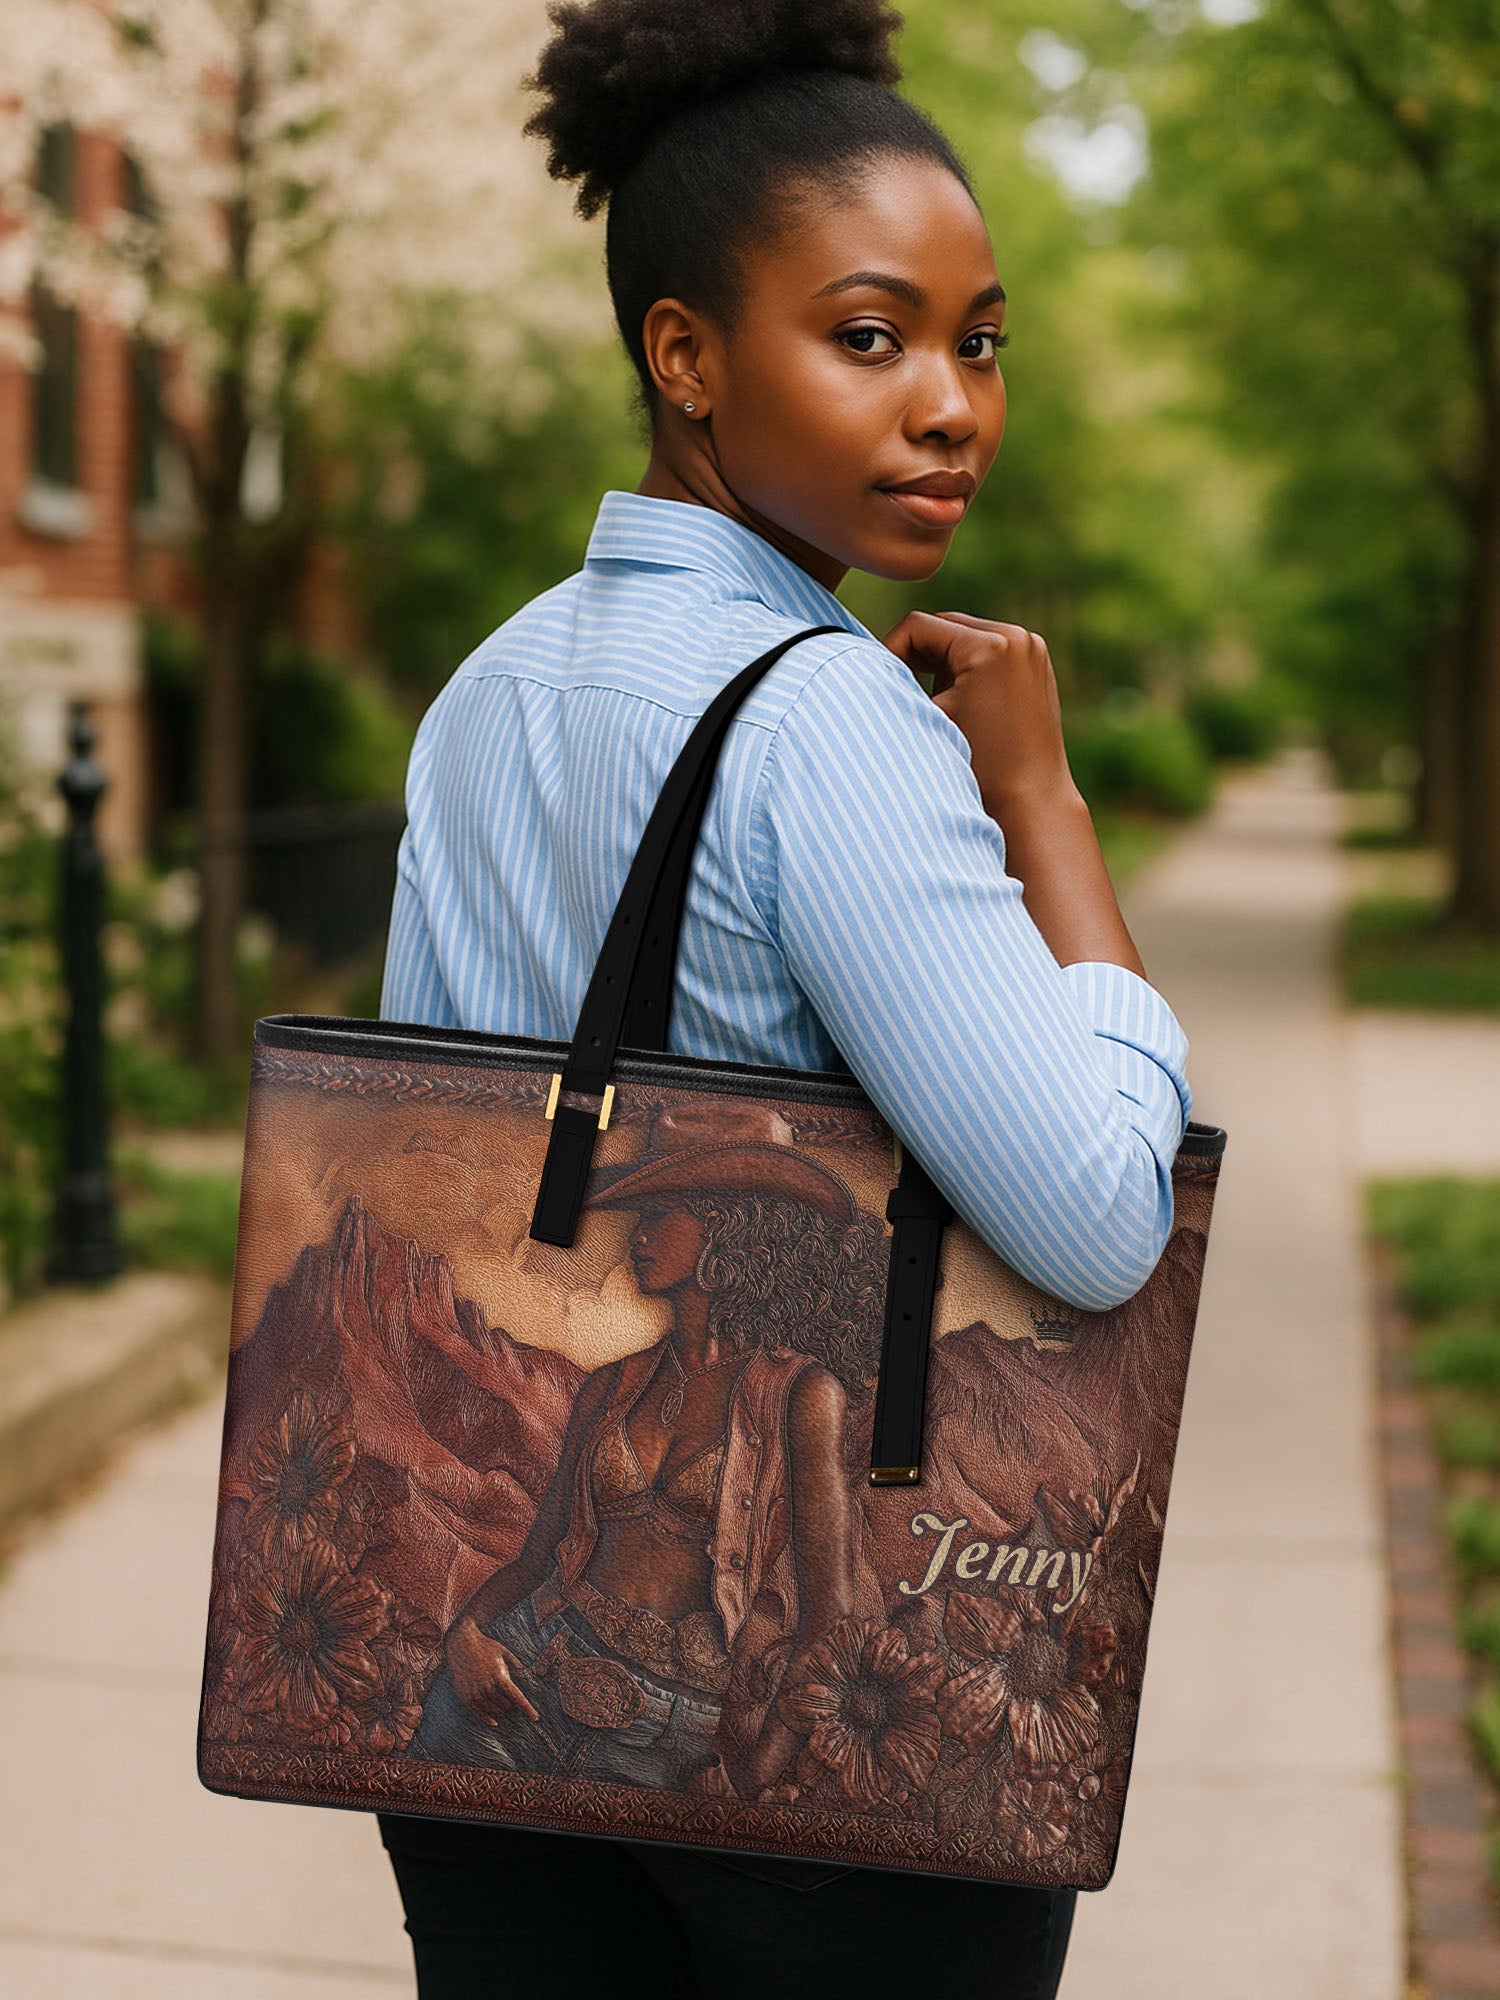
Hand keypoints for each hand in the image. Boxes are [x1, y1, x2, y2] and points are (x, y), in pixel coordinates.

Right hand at [445, 1616, 540, 1724]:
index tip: (535, 1718)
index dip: (527, 1709)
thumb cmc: (485, 1646)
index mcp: (499, 1675)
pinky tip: (494, 1722)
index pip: (517, 1697)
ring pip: (494, 1711)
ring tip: (505, 1709)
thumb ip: (515, 1663)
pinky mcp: (466, 1697)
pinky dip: (488, 1719)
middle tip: (514, 1704)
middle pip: (507, 1706)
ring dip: (501, 1711)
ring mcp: (476, 1693)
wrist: (460, 1643)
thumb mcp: (503, 1651)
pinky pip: (479, 1713)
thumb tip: (527, 1672)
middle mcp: (488, 1686)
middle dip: (513, 1706)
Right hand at [879, 609, 1080, 818]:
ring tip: (932, 700)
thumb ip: (900, 682)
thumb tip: (868, 658)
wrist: (1030, 801)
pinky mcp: (1037, 660)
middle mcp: (1016, 637)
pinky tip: (959, 700)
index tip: (877, 680)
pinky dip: (967, 666)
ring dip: (941, 659)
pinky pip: (988, 648)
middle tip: (899, 688)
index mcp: (989, 647)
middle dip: (916, 653)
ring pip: (964, 635)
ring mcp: (1031, 646)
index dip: (888, 649)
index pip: (917, 626)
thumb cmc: (976, 770)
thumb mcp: (928, 719)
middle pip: (942, 625)